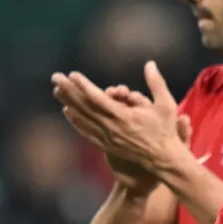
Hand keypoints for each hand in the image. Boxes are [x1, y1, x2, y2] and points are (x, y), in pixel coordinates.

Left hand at [53, 61, 186, 190]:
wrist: (163, 160)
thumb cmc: (166, 131)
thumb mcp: (166, 104)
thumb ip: (156, 83)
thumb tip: (150, 63)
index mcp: (124, 116)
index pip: (98, 98)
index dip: (84, 86)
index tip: (73, 74)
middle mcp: (112, 127)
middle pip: (84, 107)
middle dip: (69, 90)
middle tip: (55, 77)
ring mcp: (108, 137)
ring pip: (83, 118)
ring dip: (69, 103)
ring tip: (57, 90)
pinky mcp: (107, 145)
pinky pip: (87, 131)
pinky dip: (76, 121)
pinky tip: (68, 112)